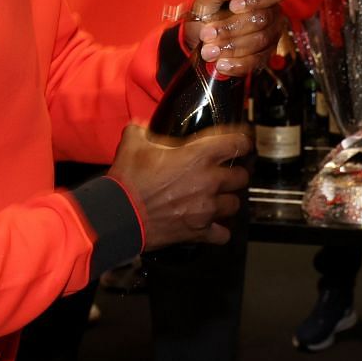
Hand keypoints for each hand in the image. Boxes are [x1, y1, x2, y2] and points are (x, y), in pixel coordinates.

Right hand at [107, 123, 251, 248]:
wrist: (118, 215)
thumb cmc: (128, 179)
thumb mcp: (133, 143)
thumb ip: (143, 130)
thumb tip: (143, 126)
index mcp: (199, 155)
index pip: (238, 143)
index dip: (243, 141)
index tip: (243, 142)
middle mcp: (209, 181)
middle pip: (242, 176)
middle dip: (235, 174)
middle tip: (225, 174)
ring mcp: (207, 208)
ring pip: (235, 204)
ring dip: (227, 201)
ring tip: (216, 200)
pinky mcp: (200, 232)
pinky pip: (223, 234)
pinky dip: (219, 231)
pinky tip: (212, 227)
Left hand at [183, 0, 285, 76]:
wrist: (199, 40)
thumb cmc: (206, 13)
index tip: (233, 6)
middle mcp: (271, 11)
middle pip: (262, 19)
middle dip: (232, 28)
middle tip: (207, 34)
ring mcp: (271, 33)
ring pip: (259, 41)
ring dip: (231, 47)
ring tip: (208, 50)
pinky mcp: (266, 54)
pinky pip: (257, 61)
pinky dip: (237, 64)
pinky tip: (221, 64)